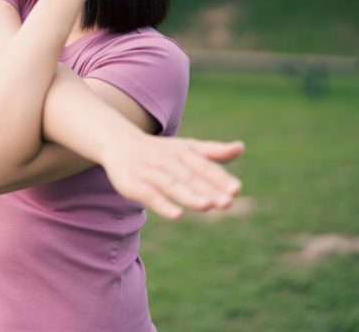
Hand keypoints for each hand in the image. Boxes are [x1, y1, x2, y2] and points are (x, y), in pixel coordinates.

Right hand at [100, 134, 243, 219]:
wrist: (117, 141)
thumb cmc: (158, 150)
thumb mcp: (186, 148)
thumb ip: (213, 152)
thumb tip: (241, 148)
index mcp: (182, 152)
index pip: (203, 166)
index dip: (219, 178)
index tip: (235, 189)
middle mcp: (167, 161)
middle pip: (190, 177)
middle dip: (208, 190)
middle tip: (227, 202)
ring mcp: (149, 172)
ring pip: (171, 185)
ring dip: (188, 195)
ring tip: (206, 206)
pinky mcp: (132, 184)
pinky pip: (149, 195)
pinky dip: (162, 205)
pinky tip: (177, 216)